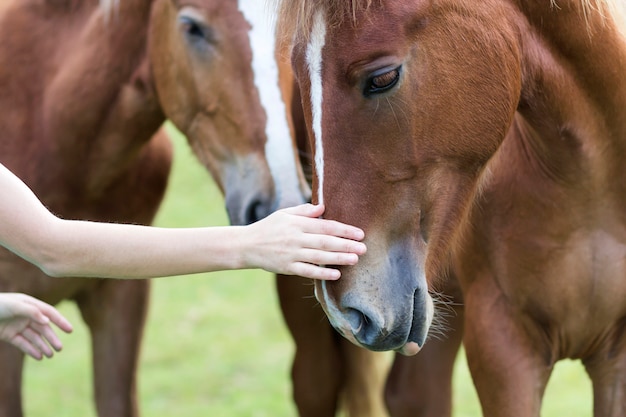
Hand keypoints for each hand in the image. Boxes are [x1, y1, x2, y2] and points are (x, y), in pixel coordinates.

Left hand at [0, 293, 72, 359]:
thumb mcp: (15, 305)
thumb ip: (32, 312)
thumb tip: (48, 321)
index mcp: (31, 305)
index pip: (49, 313)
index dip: (60, 321)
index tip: (70, 330)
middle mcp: (27, 316)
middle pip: (43, 328)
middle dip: (51, 338)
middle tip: (59, 348)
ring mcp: (18, 326)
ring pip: (34, 337)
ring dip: (42, 346)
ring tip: (50, 355)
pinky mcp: (9, 335)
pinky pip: (23, 343)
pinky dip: (31, 350)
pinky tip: (39, 356)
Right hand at [244, 204, 366, 279]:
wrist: (246, 245)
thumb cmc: (268, 227)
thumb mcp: (284, 214)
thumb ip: (304, 211)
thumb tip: (323, 207)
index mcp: (297, 223)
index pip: (325, 226)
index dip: (344, 230)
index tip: (359, 234)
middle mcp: (296, 238)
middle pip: (326, 242)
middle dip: (346, 245)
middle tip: (364, 248)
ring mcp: (291, 254)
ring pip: (319, 257)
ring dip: (339, 258)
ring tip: (355, 259)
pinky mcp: (286, 268)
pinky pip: (307, 271)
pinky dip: (322, 273)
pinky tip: (336, 274)